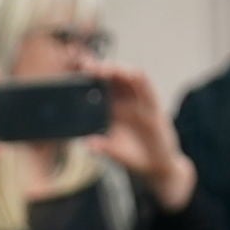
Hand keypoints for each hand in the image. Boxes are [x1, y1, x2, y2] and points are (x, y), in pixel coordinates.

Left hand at [88, 64, 193, 209]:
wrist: (157, 166)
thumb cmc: (132, 157)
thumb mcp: (115, 154)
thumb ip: (103, 147)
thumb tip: (87, 143)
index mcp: (110, 110)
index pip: (97, 88)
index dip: (86, 79)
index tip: (72, 72)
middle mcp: (124, 102)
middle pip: (110, 78)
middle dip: (98, 68)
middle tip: (84, 63)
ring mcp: (139, 101)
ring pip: (128, 77)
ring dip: (117, 69)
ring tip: (104, 67)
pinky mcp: (153, 105)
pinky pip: (147, 87)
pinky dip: (139, 78)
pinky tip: (130, 74)